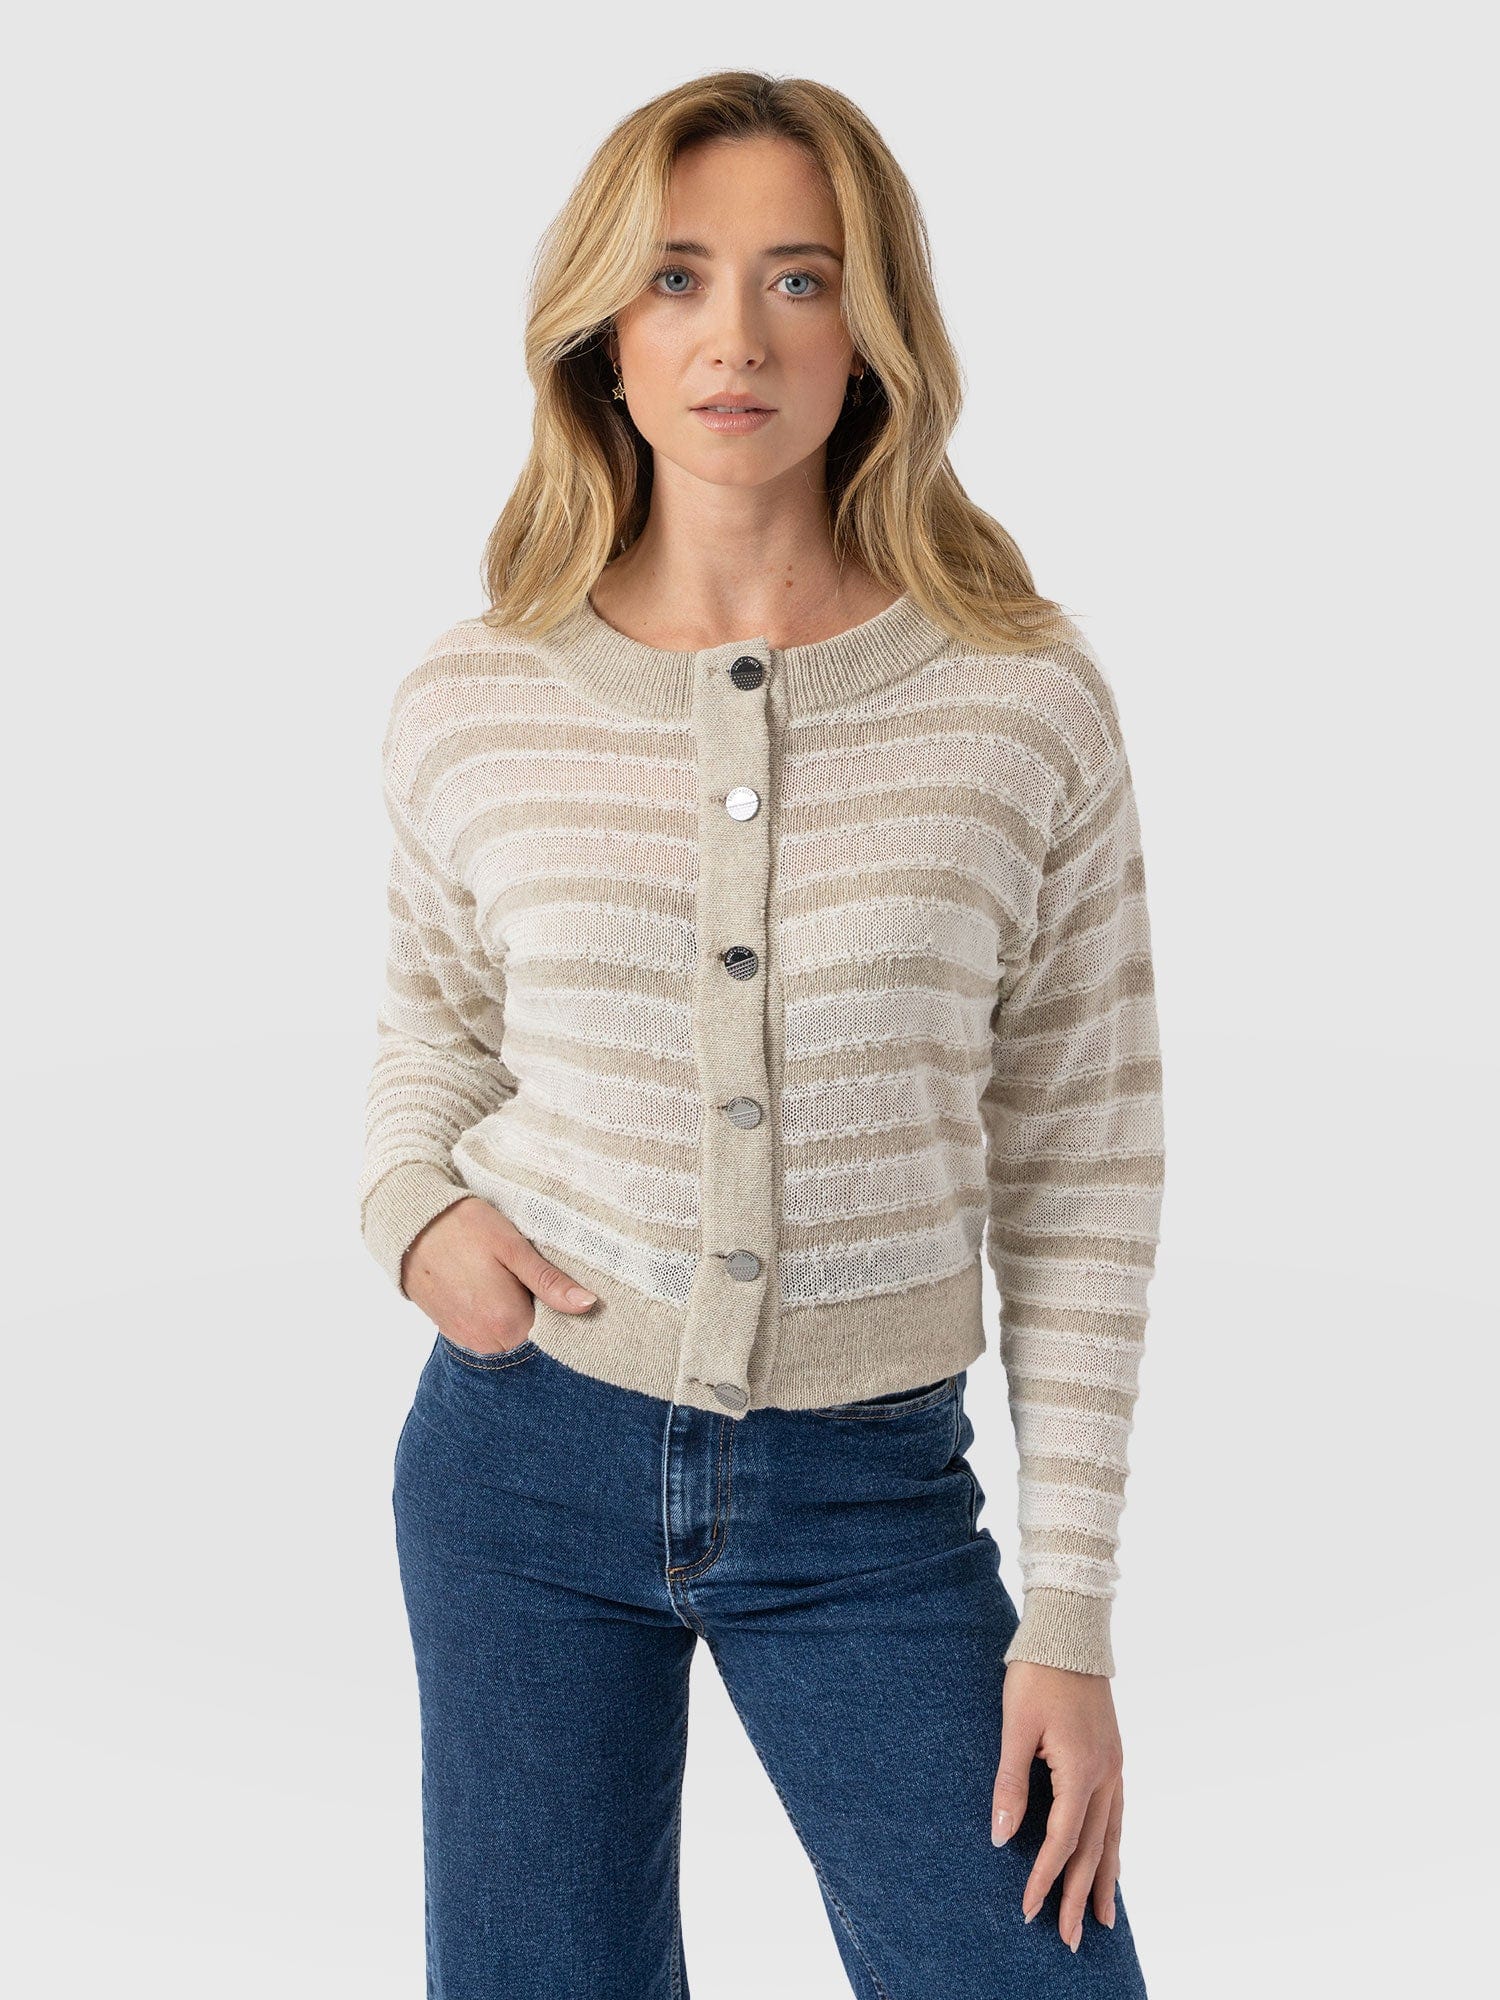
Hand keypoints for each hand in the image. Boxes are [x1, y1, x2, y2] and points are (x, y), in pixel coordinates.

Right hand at [399, 1196, 597, 1354]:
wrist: (410, 1226)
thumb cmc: (463, 1228)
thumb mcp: (512, 1247)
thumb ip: (549, 1281)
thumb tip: (589, 1304)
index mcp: (506, 1322)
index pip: (554, 1336)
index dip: (564, 1314)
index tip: (565, 1289)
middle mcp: (486, 1341)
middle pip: (531, 1340)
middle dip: (542, 1317)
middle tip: (537, 1280)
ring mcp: (467, 1340)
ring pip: (509, 1339)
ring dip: (518, 1318)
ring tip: (514, 1282)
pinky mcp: (453, 1332)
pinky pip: (487, 1335)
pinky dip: (497, 1319)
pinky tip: (496, 1290)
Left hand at [990, 1658, 1124, 1952]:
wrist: (1071, 1630)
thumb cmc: (1038, 1673)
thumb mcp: (1015, 1725)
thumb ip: (1009, 1782)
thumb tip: (1000, 1835)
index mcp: (1081, 1769)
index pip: (1062, 1839)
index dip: (1044, 1877)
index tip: (1029, 1910)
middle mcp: (1106, 1774)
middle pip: (1093, 1848)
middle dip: (1078, 1895)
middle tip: (1068, 1939)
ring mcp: (1114, 1765)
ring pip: (1112, 1835)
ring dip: (1104, 1879)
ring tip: (1101, 1918)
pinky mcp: (1113, 1756)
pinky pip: (1117, 1814)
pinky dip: (1113, 1845)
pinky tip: (1111, 1861)